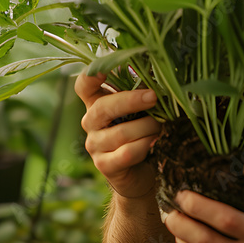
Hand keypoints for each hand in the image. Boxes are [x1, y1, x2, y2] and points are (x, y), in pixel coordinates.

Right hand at [77, 71, 162, 198]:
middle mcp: (90, 122)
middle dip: (131, 101)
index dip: (91, 75)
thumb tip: (158, 73)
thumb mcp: (140, 110)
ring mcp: (95, 145)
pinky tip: (154, 142)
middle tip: (153, 97)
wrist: (138, 173)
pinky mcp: (104, 165)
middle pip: (103, 107)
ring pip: (121, 132)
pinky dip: (145, 145)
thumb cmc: (140, 133)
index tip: (104, 69)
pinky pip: (127, 152)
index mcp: (96, 103)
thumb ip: (142, 93)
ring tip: (159, 126)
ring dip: (146, 127)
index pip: (84, 85)